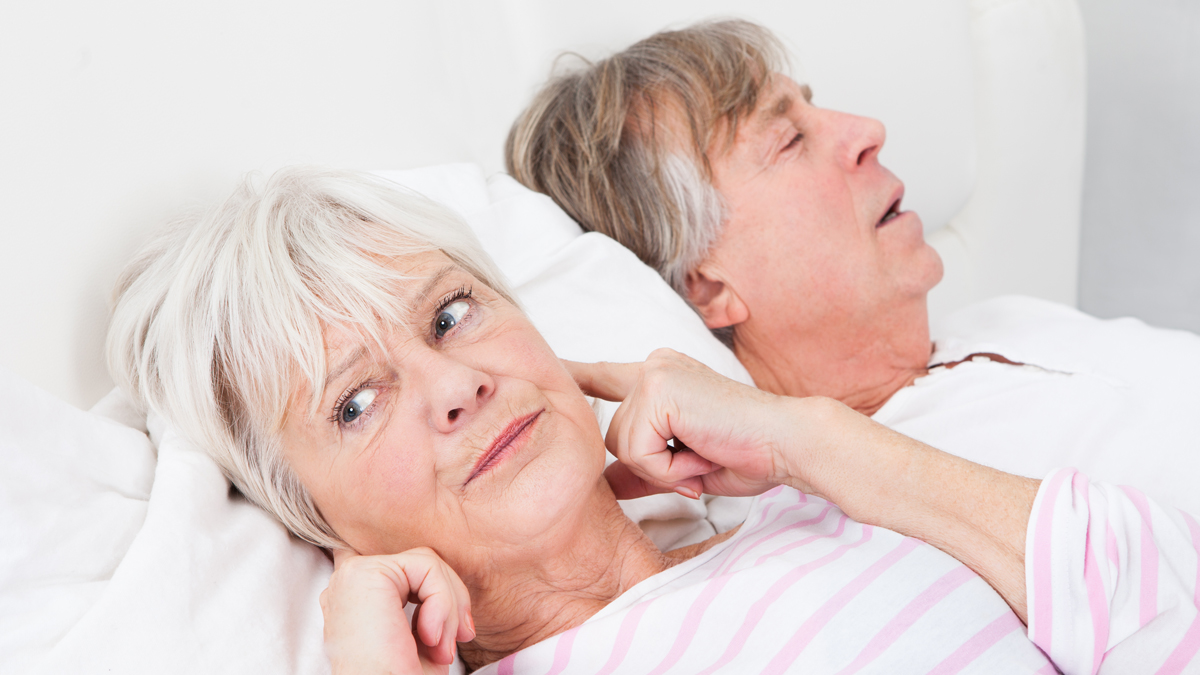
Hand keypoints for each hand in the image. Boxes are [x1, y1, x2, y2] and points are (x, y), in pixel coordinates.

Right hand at [320, 547, 474, 674]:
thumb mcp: (422, 636)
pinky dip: (443, 601)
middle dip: (452, 601)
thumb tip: (453, 589)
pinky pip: (426, 566)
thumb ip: (429, 604)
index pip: (411, 575)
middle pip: (421, 566)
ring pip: (427, 563)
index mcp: (356, 601)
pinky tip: (431, 636)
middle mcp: (348, 585)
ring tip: (442, 648)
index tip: (460, 636)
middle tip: (461, 639)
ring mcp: (352, 576)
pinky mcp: (364, 573)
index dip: (442, 598)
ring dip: (449, 607)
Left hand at [567, 348, 806, 498]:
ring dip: (665, 468)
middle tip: (701, 459)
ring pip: (623, 446)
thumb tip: (605, 485)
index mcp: (662, 376)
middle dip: (653, 465)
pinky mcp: (657, 391)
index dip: (576, 376)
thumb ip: (643, 469)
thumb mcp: (684, 466)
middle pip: (615, 435)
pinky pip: (638, 452)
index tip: (549, 369)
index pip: (605, 377)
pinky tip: (703, 454)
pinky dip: (670, 468)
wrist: (788, 443)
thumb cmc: (748, 453)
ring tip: (706, 454)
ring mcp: (654, 374)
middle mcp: (654, 367)